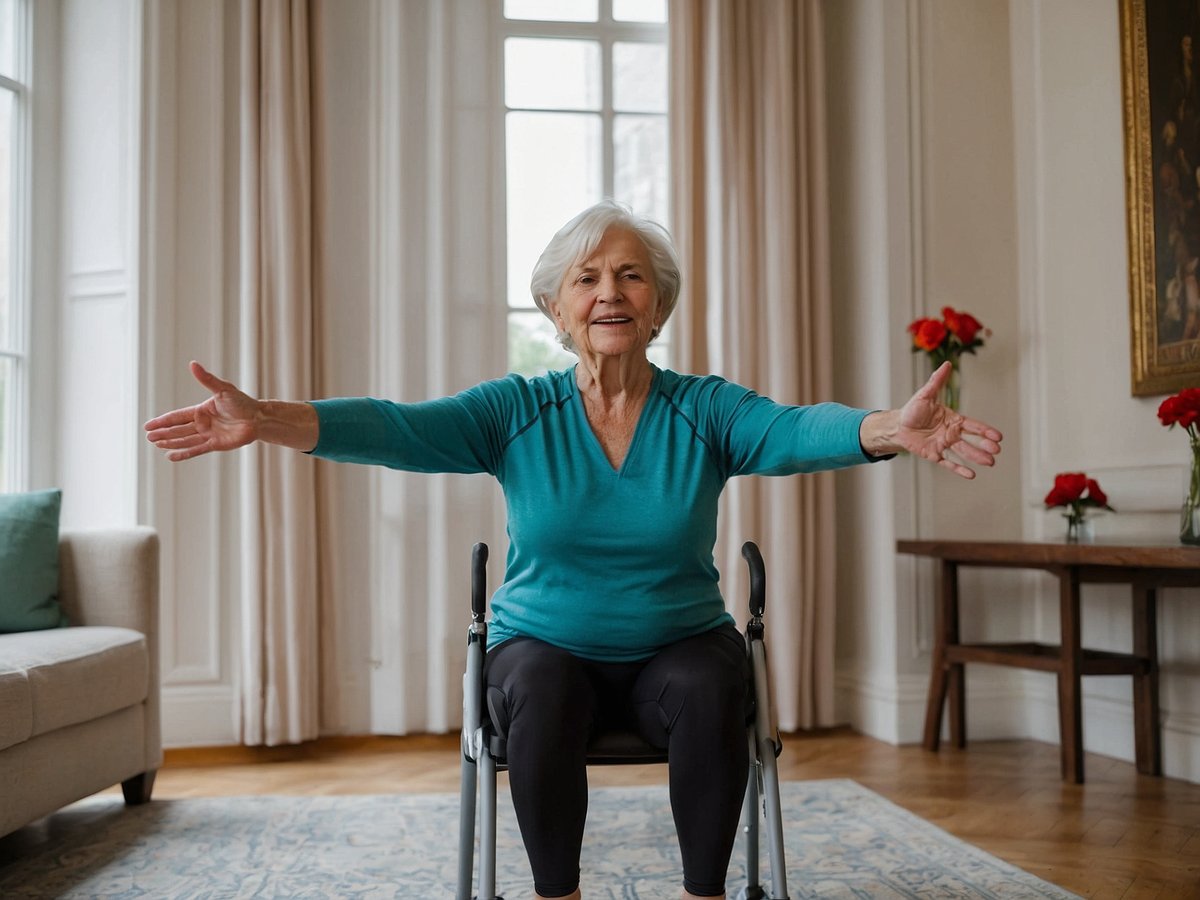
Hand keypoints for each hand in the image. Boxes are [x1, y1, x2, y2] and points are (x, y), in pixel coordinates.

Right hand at [144, 362, 260, 461]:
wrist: (258, 418)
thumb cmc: (242, 402)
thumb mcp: (223, 389)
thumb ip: (206, 379)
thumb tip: (192, 364)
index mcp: (201, 410)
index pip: (177, 416)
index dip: (163, 421)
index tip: (148, 425)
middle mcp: (202, 423)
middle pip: (178, 430)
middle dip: (163, 433)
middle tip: (149, 437)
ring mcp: (208, 435)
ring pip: (185, 440)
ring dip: (170, 442)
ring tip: (156, 444)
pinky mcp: (215, 445)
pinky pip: (196, 450)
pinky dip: (184, 453)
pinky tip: (171, 456)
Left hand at [862, 362, 1002, 478]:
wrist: (897, 425)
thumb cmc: (912, 410)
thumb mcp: (925, 394)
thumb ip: (937, 381)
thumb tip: (947, 364)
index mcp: (953, 419)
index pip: (973, 426)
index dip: (985, 431)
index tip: (998, 436)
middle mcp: (951, 433)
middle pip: (971, 440)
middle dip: (984, 446)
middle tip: (996, 451)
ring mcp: (944, 444)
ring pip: (963, 452)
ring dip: (976, 457)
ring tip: (990, 463)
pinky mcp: (934, 454)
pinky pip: (948, 463)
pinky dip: (959, 469)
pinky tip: (971, 475)